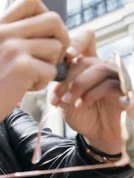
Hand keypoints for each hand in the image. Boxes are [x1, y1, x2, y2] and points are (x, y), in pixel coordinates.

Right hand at [0, 0, 69, 144]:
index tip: (43, 34)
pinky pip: (51, 70)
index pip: (31, 0)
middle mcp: (4, 33)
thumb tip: (49, 27)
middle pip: (54, 20)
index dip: (46, 14)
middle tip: (52, 57)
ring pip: (56, 47)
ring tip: (32, 76)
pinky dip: (43, 82)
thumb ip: (11, 35)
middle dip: (61, 39)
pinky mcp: (22, 68)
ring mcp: (12, 49)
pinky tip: (25, 88)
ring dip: (51, 65)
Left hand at [50, 30, 123, 153]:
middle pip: (86, 60)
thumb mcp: (66, 99)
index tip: (63, 57)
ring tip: (66, 101)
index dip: (76, 42)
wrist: (99, 137)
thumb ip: (61, 83)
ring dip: (78, 85)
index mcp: (91, 65)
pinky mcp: (128, 92)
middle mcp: (107, 68)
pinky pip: (110, 85)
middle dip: (67, 78)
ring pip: (99, 69)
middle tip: (56, 96)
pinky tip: (80, 105)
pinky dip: (91, 94)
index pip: (87, 40)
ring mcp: (120, 79)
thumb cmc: (84, 116)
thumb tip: (52, 70)